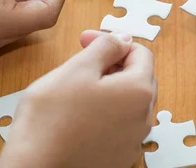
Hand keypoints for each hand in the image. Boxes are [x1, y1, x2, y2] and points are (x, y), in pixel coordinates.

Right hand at [0, 31, 155, 167]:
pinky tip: (80, 114)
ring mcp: (133, 140)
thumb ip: (106, 47)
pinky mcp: (119, 157)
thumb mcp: (78, 68)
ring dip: (110, 88)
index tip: (86, 40)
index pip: (140, 53)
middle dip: (113, 63)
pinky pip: (120, 126)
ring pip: (129, 102)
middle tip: (82, 61)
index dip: (113, 42)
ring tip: (79, 88)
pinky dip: (106, 113)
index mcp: (139, 90)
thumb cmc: (51, 118)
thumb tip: (123, 39)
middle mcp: (144, 117)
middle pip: (138, 77)